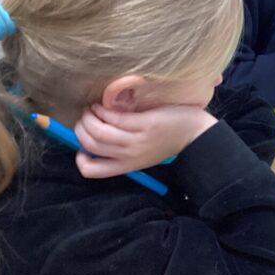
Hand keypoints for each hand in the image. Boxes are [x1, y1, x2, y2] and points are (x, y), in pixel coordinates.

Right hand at [74, 103, 216, 178]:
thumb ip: (121, 149)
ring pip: (99, 131)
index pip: (92, 170)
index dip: (80, 158)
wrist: (194, 133)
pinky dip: (102, 109)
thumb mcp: (141, 153)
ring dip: (89, 117)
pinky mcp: (145, 125)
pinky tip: (103, 104)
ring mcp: (137, 140)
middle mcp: (130, 155)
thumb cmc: (165, 140)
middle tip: (85, 118)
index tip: (83, 144)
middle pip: (90, 145)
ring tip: (92, 109)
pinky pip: (115, 118)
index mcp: (127, 165)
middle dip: (80, 129)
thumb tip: (94, 136)